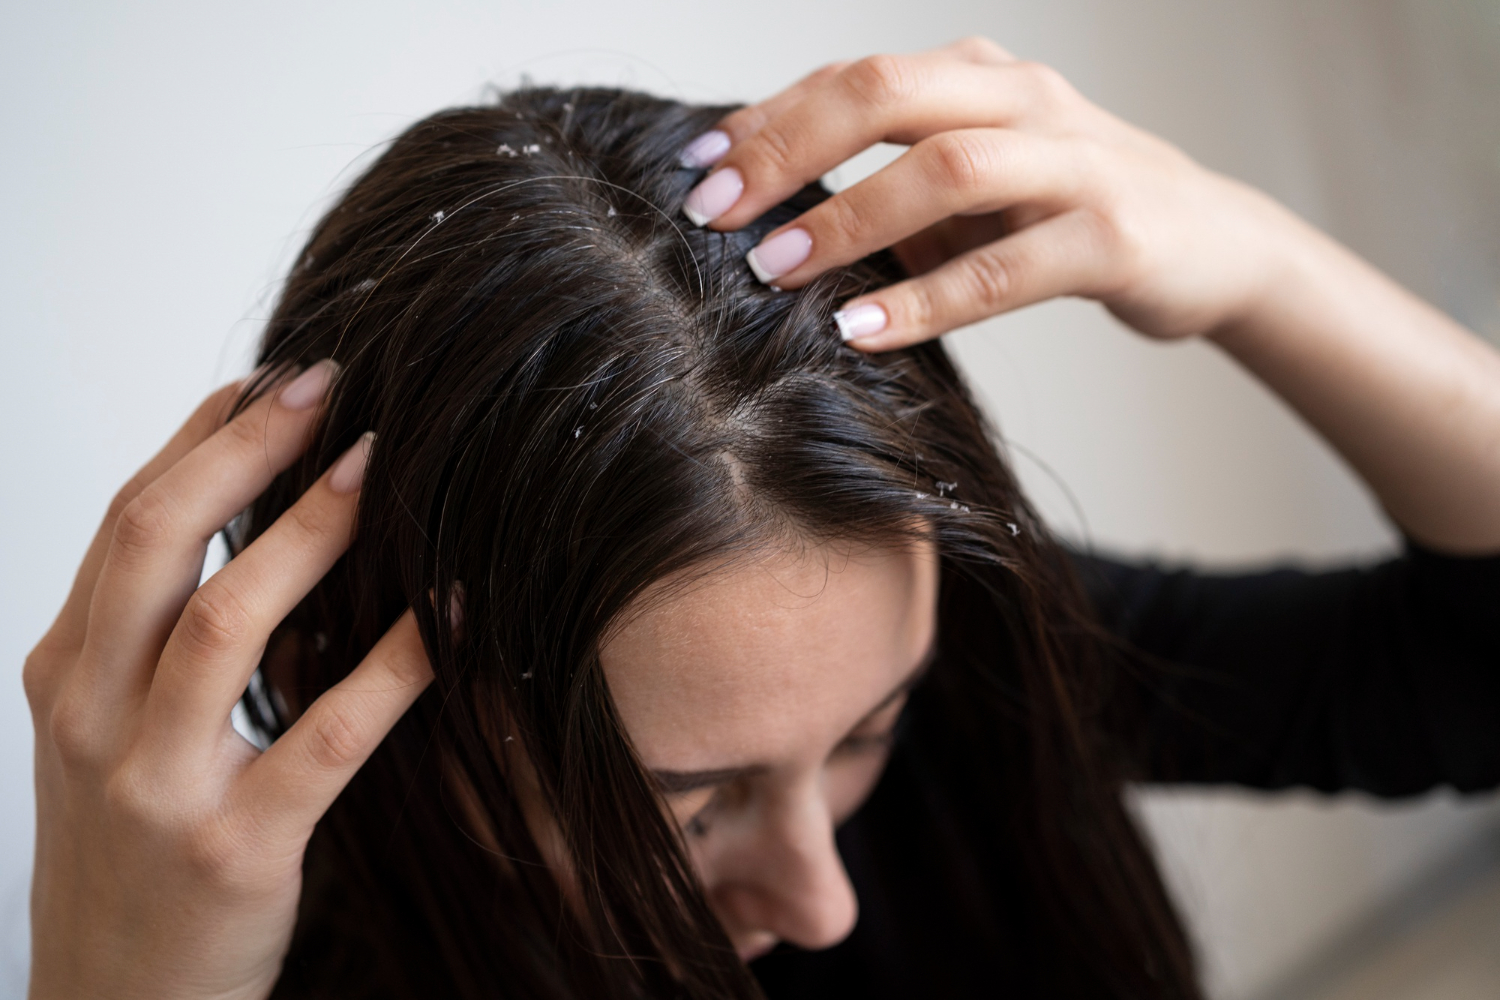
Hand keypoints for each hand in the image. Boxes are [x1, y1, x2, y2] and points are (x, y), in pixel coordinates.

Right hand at [24, 366, 431, 999]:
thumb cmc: (132, 847)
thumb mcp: (110, 732)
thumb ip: (158, 633)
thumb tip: (255, 511)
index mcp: (67, 673)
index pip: (127, 523)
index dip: (202, 439)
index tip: (272, 378)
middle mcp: (95, 717)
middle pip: (158, 544)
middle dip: (245, 451)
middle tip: (329, 385)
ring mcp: (158, 786)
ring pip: (229, 623)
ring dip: (311, 532)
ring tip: (379, 465)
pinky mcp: (236, 848)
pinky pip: (329, 734)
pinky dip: (399, 663)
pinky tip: (452, 612)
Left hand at [681, 37, 1296, 349]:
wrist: (1218, 245)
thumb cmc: (1071, 214)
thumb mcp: (976, 190)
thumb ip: (893, 188)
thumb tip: (775, 222)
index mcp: (979, 77)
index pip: (854, 78)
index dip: (768, 118)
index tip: (697, 167)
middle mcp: (1023, 99)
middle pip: (887, 94)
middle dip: (788, 149)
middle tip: (716, 212)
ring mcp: (1076, 160)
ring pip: (947, 168)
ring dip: (849, 220)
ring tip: (773, 270)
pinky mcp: (1116, 234)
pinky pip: (1009, 265)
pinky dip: (930, 299)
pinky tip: (866, 329)